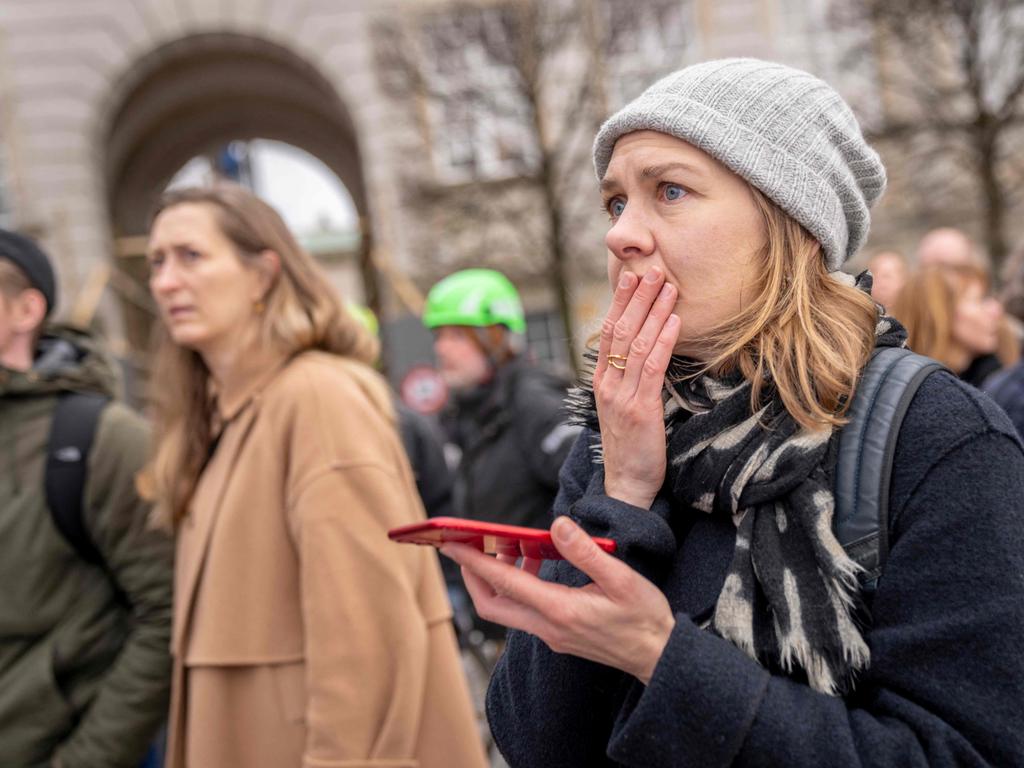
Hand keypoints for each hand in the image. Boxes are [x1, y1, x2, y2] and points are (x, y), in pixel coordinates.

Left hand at [441, 516, 674, 683]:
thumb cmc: (643, 618)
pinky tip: (537, 563)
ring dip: (497, 579)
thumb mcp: (621, 579)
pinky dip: (519, 586)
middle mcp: (547, 627)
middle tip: (467, 545)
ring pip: (506, 609)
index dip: (474, 562)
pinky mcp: (558, 635)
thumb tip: (556, 525)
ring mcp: (550, 634)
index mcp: (559, 610)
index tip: (452, 544)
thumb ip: (586, 551)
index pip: (503, 584)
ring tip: (508, 546)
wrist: (658, 656)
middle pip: (490, 604)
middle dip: (472, 574)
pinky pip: (524, 611)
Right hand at [594, 267, 678, 508]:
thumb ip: (631, 379)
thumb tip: (648, 350)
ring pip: (636, 344)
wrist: (627, 485)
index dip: (621, 302)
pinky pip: (652, 368)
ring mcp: (621, 397)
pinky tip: (675, 321)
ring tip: (668, 286)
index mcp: (602, 382)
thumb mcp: (625, 408)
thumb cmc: (632, 446)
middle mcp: (607, 385)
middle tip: (653, 269)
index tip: (633, 277)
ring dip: (654, 311)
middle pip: (620, 331)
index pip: (608, 332)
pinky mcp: (640, 410)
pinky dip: (664, 341)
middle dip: (637, 298)